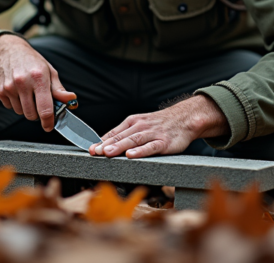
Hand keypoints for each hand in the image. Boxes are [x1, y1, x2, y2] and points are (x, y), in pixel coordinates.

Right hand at [0, 34, 75, 131]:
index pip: (45, 108)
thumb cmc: (31, 61)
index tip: (49, 126)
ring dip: (26, 108)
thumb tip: (71, 100)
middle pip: (31, 114)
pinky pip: (10, 107)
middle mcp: (23, 82)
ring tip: (27, 93)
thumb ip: (59, 89)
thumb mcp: (49, 71)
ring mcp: (9, 87)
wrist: (8, 51)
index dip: (48, 122)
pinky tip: (17, 91)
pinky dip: (15, 103)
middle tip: (38, 102)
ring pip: (21, 112)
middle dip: (37, 113)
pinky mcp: (0, 91)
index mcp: (39, 77)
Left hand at [89, 95, 227, 158]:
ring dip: (119, 146)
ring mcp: (152, 134)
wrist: (184, 118)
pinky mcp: (164, 142)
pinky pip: (151, 147)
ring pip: (133, 140)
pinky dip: (140, 151)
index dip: (101, 141)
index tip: (89, 149)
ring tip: (108, 153)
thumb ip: (124, 134)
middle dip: (106, 145)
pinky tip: (131, 155)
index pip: (114, 133)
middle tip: (94, 152)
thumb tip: (104, 144)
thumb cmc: (159, 124)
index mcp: (132, 122)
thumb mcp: (140, 125)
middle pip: (121, 136)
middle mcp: (140, 126)